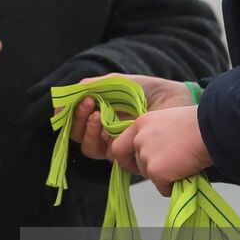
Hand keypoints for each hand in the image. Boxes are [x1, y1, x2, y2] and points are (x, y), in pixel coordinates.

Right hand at [64, 73, 196, 163]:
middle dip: (78, 120)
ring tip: (98, 114)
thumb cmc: (149, 91)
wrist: (174, 100)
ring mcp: (116, 145)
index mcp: (100, 114)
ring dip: (88, 131)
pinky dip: (103, 140)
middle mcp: (105, 132)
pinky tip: (107, 126)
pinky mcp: (128, 156)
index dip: (70, 112)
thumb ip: (93, 86)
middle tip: (88, 104)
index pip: (76, 119)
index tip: (77, 99)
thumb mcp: (117, 83)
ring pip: (90, 148)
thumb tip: (65, 96)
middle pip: (78, 135)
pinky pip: (107, 154)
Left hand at [108, 106, 212, 195]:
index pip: (119, 146)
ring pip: (150, 176)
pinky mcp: (156, 171)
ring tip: (183, 164)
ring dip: (165, 176)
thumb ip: (154, 135)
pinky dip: (174, 186)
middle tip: (169, 167)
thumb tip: (155, 152)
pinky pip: (162, 188)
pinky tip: (186, 173)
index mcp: (140, 124)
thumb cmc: (197, 124)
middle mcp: (139, 139)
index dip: (128, 158)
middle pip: (136, 164)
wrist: (210, 130)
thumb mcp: (167, 121)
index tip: (138, 163)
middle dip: (151, 169)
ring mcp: (146, 156)